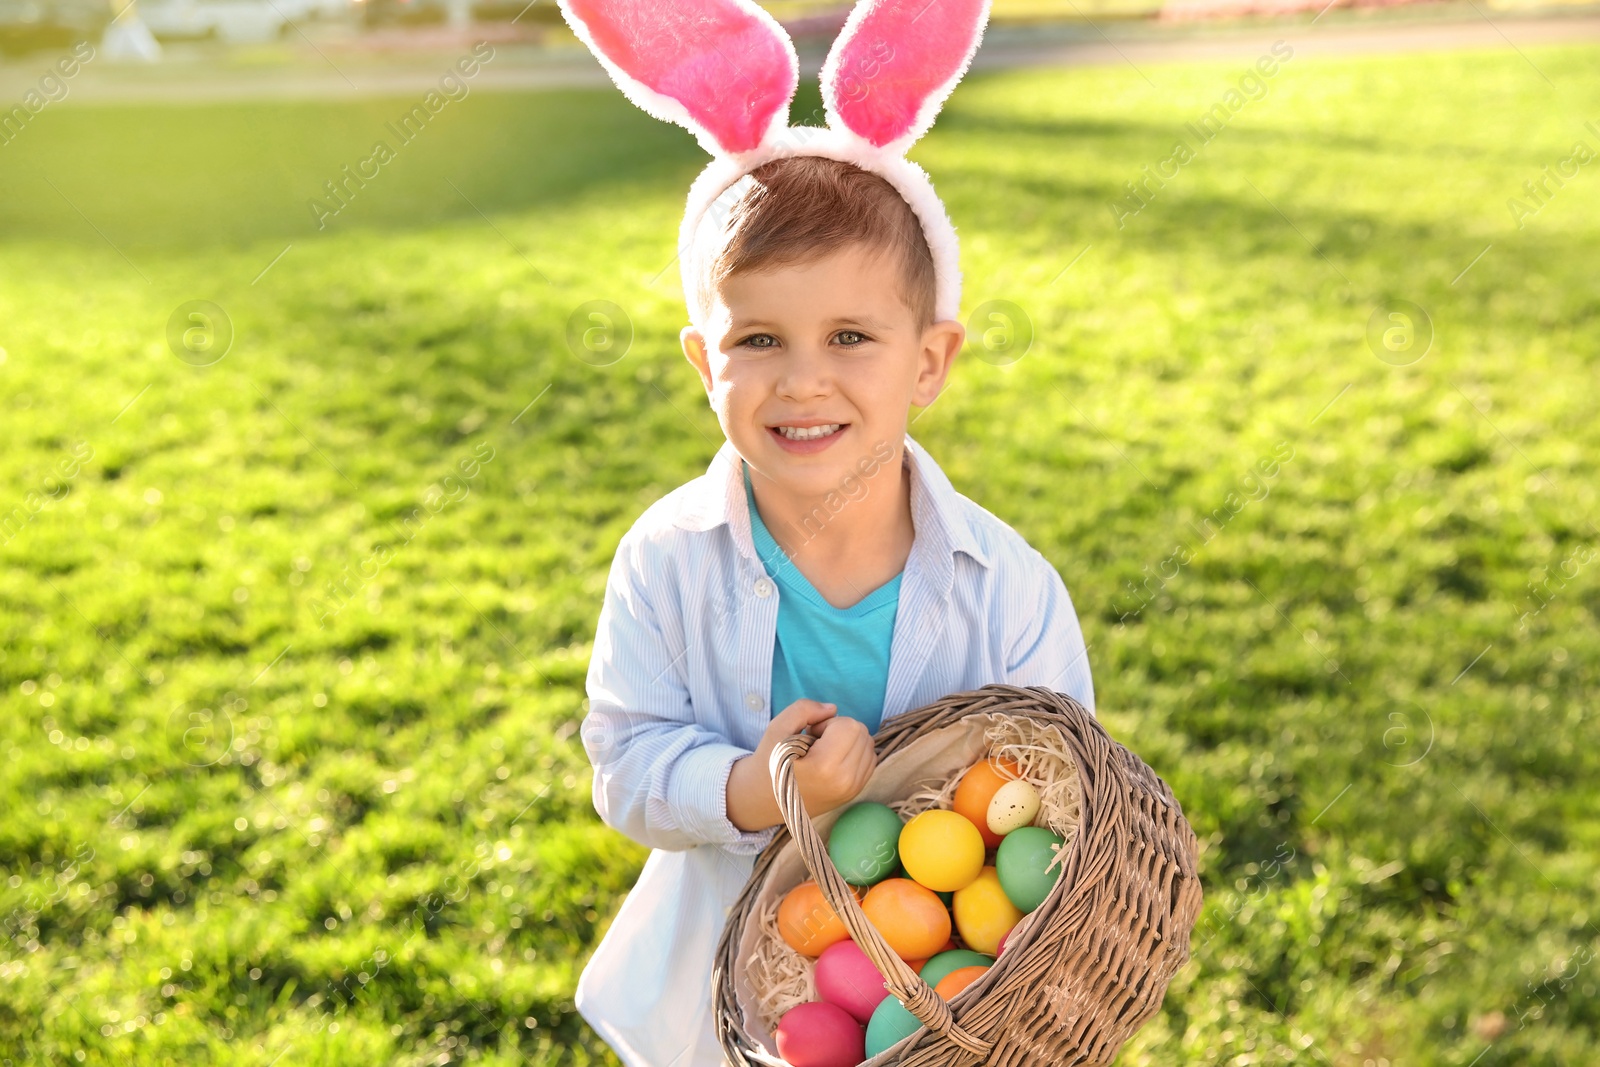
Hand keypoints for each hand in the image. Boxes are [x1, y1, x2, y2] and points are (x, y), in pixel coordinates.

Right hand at [758, 699, 876, 815]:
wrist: (764, 801)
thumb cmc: (770, 763)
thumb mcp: (777, 729)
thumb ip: (804, 709)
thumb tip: (833, 709)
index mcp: (825, 766)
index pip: (850, 726)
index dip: (828, 723)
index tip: (810, 736)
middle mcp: (844, 781)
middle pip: (862, 733)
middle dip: (840, 730)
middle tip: (815, 744)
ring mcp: (852, 790)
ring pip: (869, 746)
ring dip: (848, 742)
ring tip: (823, 753)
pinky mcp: (854, 793)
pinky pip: (869, 760)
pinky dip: (854, 753)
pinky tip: (832, 761)